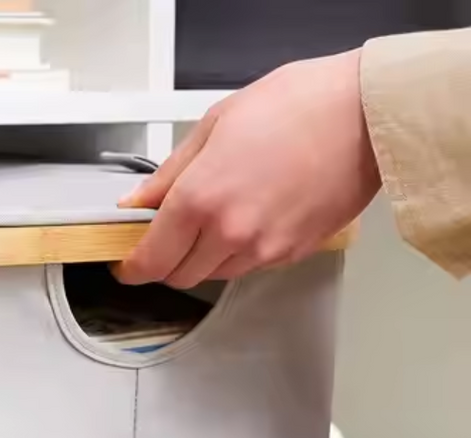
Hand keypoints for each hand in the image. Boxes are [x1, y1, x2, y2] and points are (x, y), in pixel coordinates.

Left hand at [114, 50, 381, 287]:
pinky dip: (240, 251)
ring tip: (220, 214)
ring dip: (204, 257)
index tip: (125, 264)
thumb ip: (169, 173)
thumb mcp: (216, 124)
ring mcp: (263, 249)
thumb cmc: (300, 105)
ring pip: (214, 274)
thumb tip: (139, 201)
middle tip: (168, 235)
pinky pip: (250, 266)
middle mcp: (229, 233)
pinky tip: (252, 215)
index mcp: (200, 199)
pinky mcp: (291, 254)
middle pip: (178, 276)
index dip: (131, 268)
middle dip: (166, 261)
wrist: (368, 114)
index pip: (149, 260)